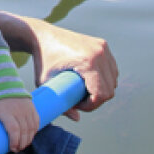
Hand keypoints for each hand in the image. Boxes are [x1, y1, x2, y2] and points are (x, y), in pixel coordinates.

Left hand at [0, 10, 116, 120]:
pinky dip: (104, 79)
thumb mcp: (45, 84)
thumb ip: (59, 103)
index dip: (92, 106)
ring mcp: (103, 47)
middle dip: (96, 100)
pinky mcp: (103, 45)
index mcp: (89, 62)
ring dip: (101, 89)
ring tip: (83, 91)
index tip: (77, 105)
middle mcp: (100, 53)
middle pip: (109, 88)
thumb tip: (77, 118)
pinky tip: (89, 82)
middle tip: (78, 100)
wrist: (42, 36)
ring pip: (112, 79)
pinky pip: (111, 69)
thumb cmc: (41, 60)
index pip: (102, 94)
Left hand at [0, 96, 38, 151]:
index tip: (12, 148)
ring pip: (32, 128)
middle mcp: (18, 110)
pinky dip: (34, 131)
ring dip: (29, 139)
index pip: (13, 129)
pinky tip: (29, 137)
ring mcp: (26, 108)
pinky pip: (36, 122)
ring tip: (22, 145)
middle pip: (24, 131)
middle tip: (17, 150)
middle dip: (22, 143)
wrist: (4, 84)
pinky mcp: (32, 107)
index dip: (14, 141)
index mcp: (5, 111)